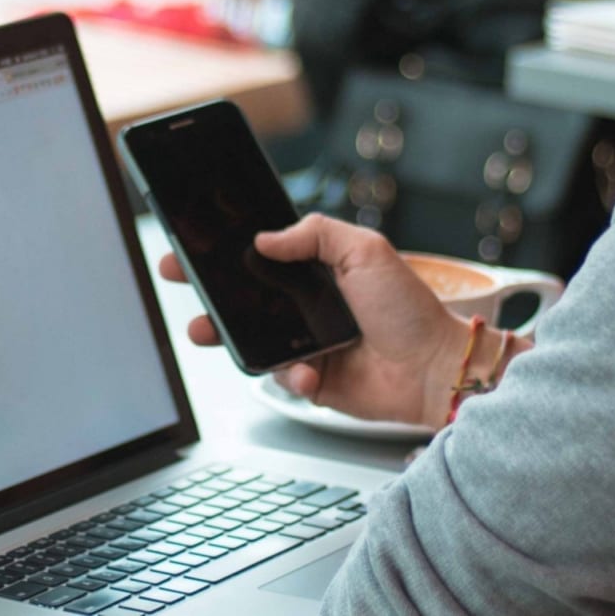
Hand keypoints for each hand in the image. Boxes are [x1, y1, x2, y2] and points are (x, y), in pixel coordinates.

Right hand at [161, 214, 469, 427]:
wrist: (434, 368)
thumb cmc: (409, 309)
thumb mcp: (366, 251)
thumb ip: (315, 234)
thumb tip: (265, 238)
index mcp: (318, 271)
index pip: (261, 256)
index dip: (225, 251)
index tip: (192, 244)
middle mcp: (308, 306)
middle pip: (245, 296)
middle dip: (208, 290)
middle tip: (180, 278)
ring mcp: (308, 344)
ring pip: (252, 339)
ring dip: (226, 335)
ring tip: (206, 330)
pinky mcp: (313, 381)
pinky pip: (282, 378)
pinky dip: (291, 376)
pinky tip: (309, 372)